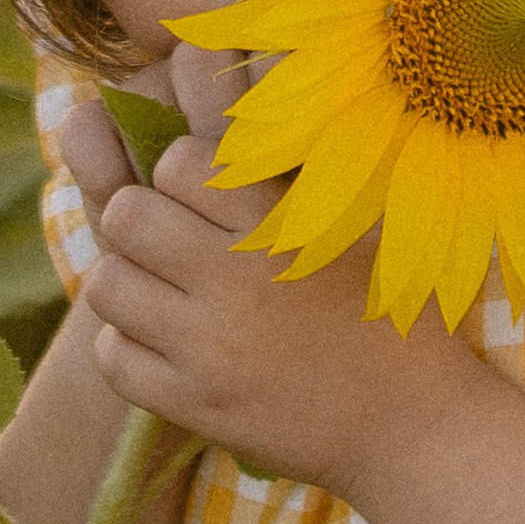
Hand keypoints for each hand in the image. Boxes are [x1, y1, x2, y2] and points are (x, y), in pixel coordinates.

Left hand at [79, 38, 485, 491]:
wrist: (417, 430)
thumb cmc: (396, 315)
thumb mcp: (361, 228)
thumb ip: (305, 170)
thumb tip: (251, 93)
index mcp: (281, 227)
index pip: (179, 161)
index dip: (181, 172)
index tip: (204, 197)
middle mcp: (237, 283)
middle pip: (127, 215)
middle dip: (141, 220)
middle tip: (170, 243)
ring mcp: (210, 350)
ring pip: (107, 285)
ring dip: (129, 283)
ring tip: (163, 294)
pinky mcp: (194, 408)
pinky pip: (113, 358)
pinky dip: (129, 349)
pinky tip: (166, 348)